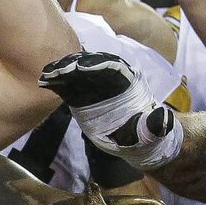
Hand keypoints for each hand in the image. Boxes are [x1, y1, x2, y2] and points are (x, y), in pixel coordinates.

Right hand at [40, 50, 181, 167]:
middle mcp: (111, 78)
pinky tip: (44, 81)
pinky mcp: (82, 94)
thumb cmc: (145, 135)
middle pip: (92, 65)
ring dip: (63, 71)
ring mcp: (94, 85)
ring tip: (48, 73)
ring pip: (78, 72)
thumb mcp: (152, 132)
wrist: (135, 140)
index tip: (82, 66)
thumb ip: (154, 125)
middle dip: (75, 65)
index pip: (114, 67)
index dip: (98, 65)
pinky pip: (69, 85)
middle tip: (59, 68)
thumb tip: (161, 118)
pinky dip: (57, 82)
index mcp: (129, 82)